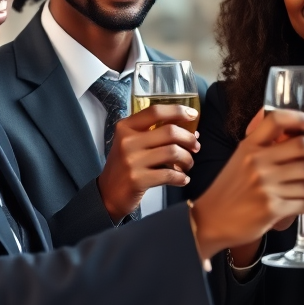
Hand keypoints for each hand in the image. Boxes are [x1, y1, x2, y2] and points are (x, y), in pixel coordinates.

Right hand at [97, 104, 200, 221]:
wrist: (108, 194)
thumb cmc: (126, 165)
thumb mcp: (132, 143)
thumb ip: (154, 133)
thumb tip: (191, 130)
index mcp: (126, 127)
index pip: (155, 111)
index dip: (178, 111)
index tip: (193, 115)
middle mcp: (127, 141)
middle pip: (170, 131)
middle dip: (189, 139)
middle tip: (196, 146)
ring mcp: (131, 161)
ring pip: (173, 152)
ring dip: (187, 159)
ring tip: (188, 164)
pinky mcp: (137, 180)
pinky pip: (169, 174)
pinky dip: (181, 177)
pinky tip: (183, 179)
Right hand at [190, 110, 303, 260]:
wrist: (210, 220)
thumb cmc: (230, 190)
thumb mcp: (240, 160)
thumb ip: (263, 147)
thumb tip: (296, 135)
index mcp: (250, 147)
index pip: (277, 120)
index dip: (302, 118)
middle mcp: (258, 162)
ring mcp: (265, 186)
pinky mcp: (271, 208)